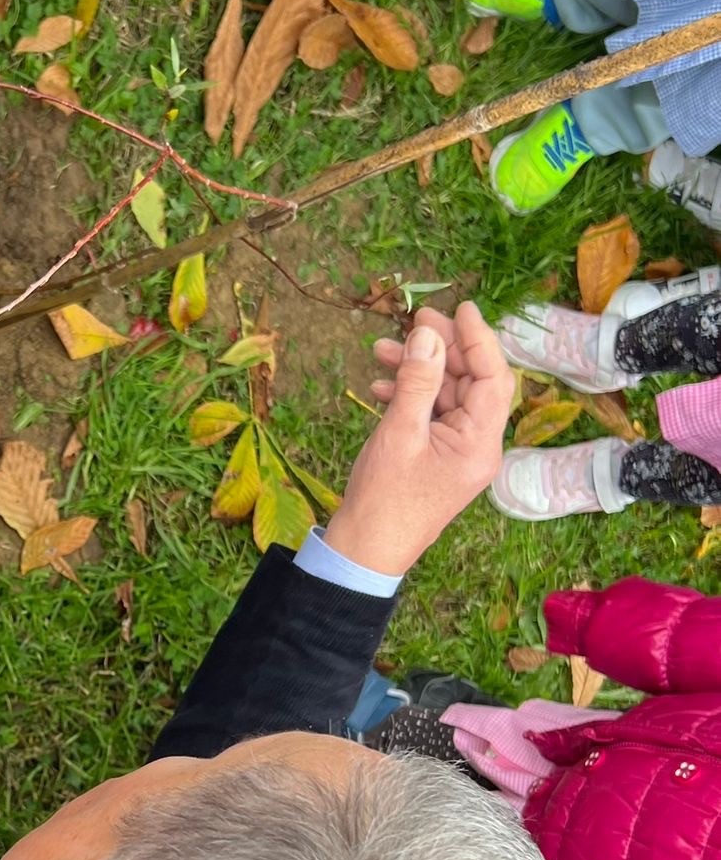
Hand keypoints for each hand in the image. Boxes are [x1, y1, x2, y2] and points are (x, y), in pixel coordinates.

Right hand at [323, 303, 513, 576]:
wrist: (366, 551)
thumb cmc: (384, 499)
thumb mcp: (399, 433)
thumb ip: (418, 382)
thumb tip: (430, 336)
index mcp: (481, 443)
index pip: (494, 378)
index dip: (479, 338)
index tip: (459, 308)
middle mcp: (479, 446)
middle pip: (472, 382)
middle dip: (443, 349)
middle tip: (414, 321)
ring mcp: (458, 452)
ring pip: (447, 395)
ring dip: (419, 370)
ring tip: (383, 349)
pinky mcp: (438, 457)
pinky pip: (432, 414)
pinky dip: (410, 395)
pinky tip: (381, 384)